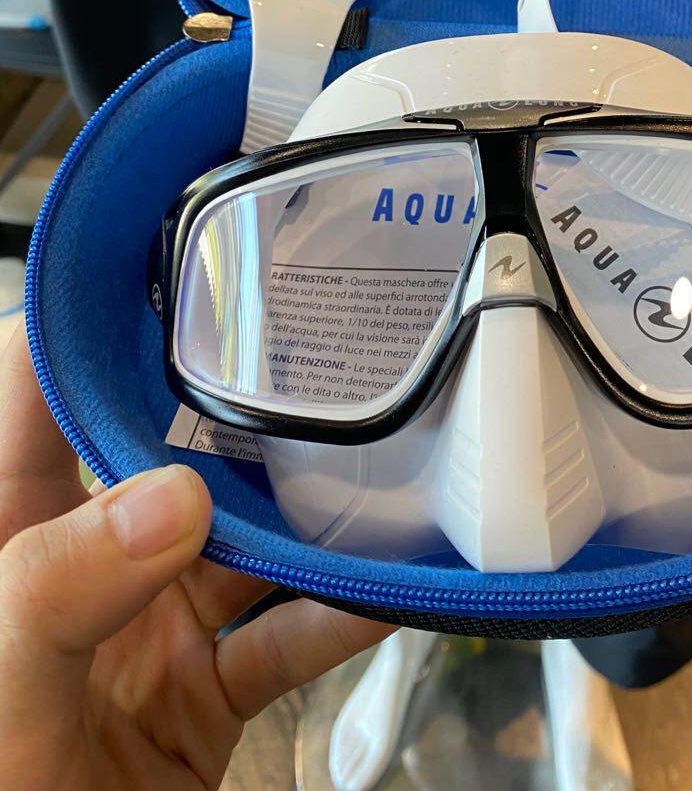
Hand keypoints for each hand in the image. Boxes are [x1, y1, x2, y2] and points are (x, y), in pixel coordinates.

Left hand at [0, 324, 391, 789]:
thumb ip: (61, 582)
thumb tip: (174, 498)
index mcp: (4, 528)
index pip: (37, 386)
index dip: (94, 313)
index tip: (175, 255)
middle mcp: (80, 563)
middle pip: (169, 450)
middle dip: (241, 404)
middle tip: (319, 346)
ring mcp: (147, 626)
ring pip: (248, 542)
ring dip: (315, 512)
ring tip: (382, 462)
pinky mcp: (203, 693)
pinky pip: (287, 638)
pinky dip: (345, 614)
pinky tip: (395, 587)